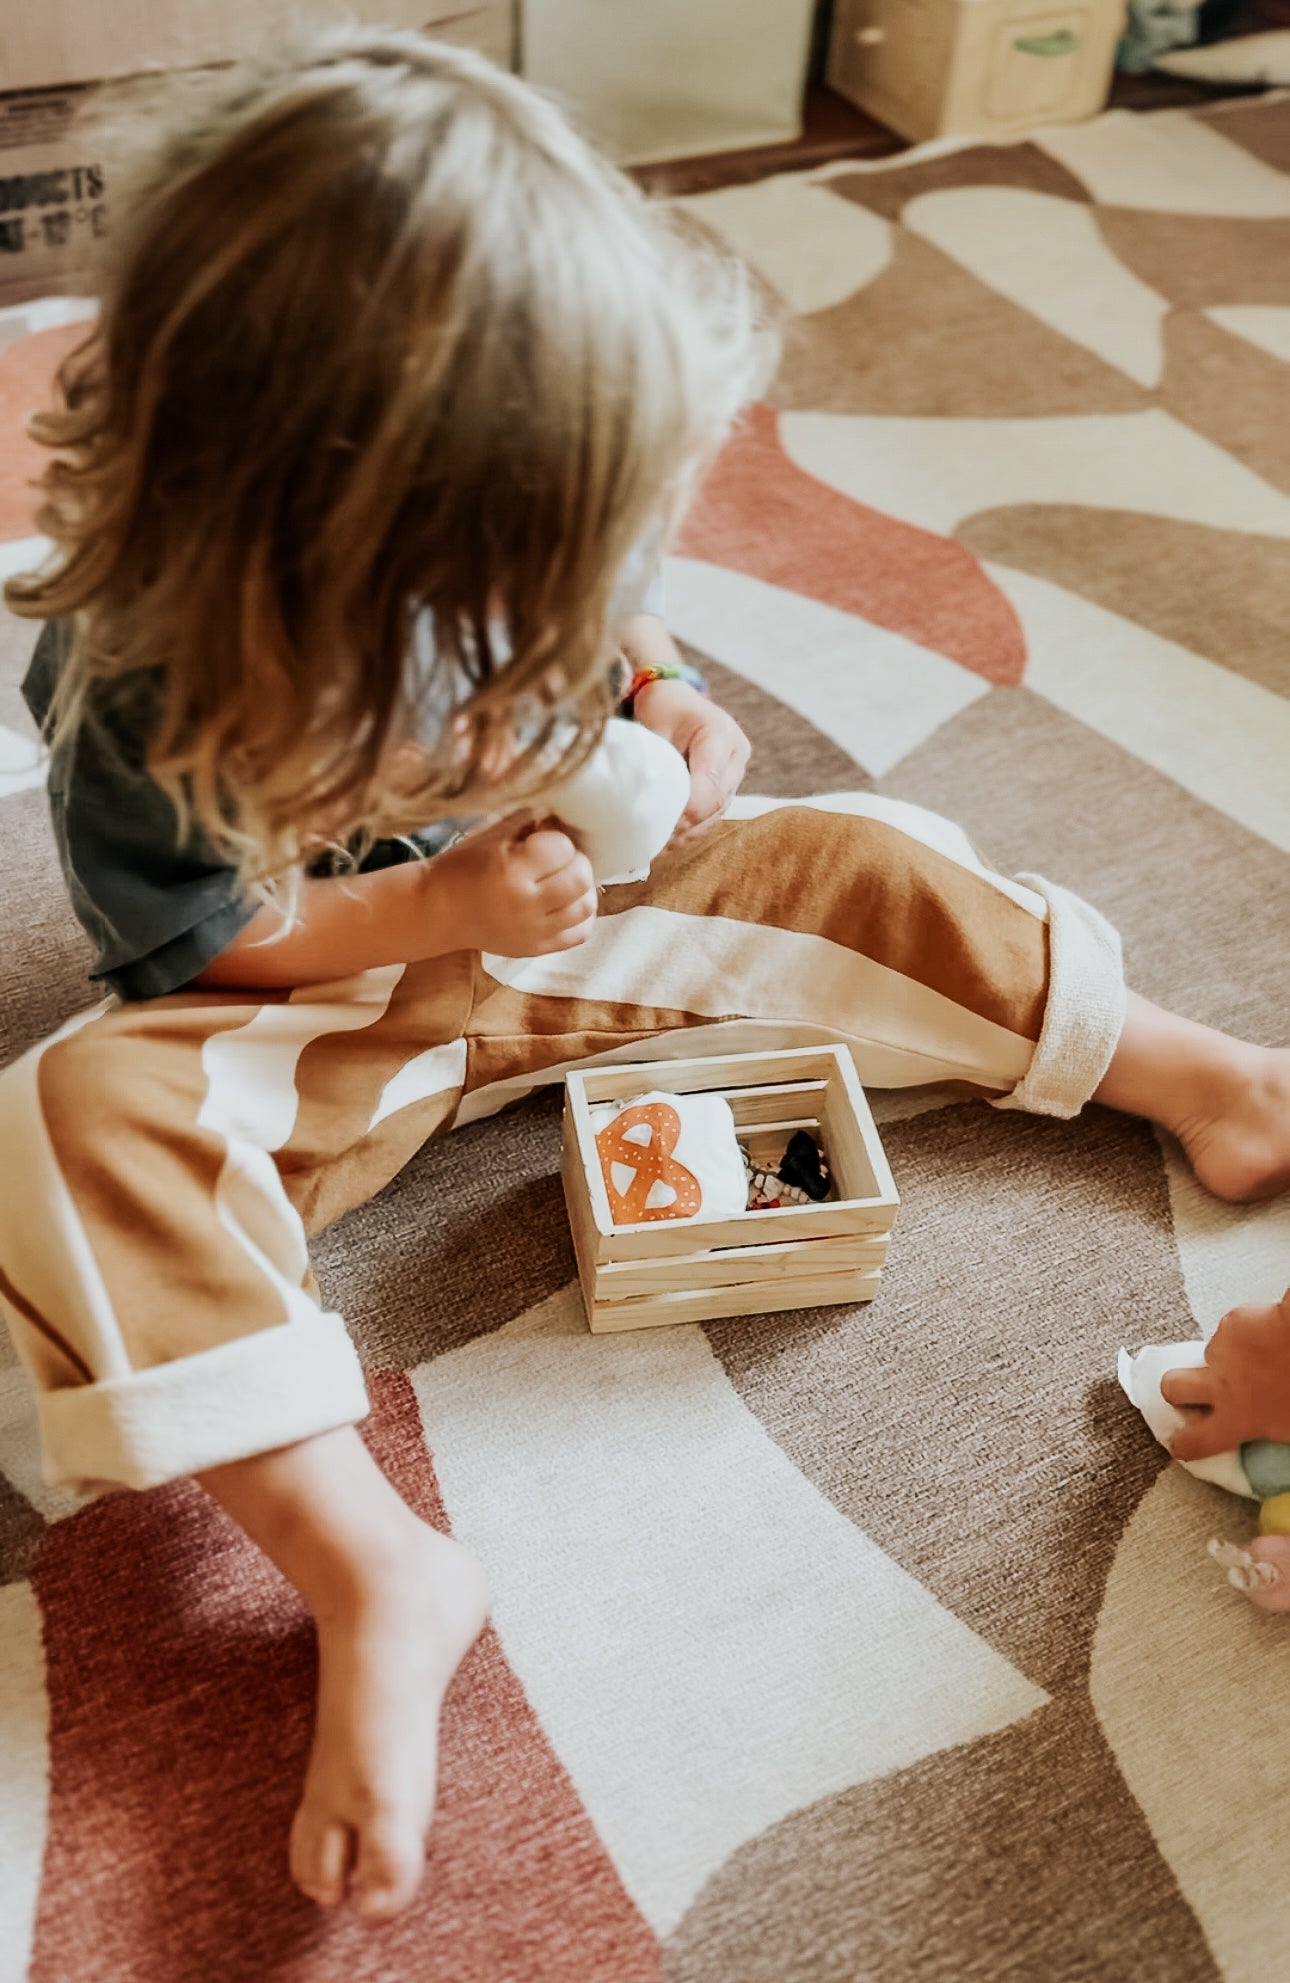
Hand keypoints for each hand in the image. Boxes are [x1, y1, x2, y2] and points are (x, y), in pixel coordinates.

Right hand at [430, 814, 596, 955]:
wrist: (437, 911)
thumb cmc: (462, 868)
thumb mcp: (489, 836)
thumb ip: (526, 822)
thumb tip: (561, 815)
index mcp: (510, 870)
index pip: (562, 848)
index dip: (557, 838)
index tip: (545, 838)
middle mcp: (524, 904)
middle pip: (580, 878)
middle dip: (575, 861)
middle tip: (559, 859)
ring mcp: (532, 931)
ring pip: (586, 907)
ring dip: (582, 888)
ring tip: (565, 880)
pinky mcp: (535, 949)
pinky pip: (579, 934)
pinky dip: (581, 916)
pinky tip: (567, 903)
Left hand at [631, 679, 749, 837]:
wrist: (675, 700)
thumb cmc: (661, 707)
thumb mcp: (654, 725)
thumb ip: (655, 760)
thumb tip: (645, 802)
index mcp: (720, 735)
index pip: (707, 787)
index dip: (682, 812)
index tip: (653, 826)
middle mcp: (736, 755)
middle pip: (714, 805)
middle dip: (682, 828)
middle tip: (650, 843)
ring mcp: (735, 773)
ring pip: (715, 814)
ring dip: (686, 833)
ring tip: (656, 846)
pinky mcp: (728, 786)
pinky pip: (712, 815)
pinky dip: (690, 830)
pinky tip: (668, 840)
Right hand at [1161, 1290, 1289, 1460]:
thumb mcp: (1289, 1429)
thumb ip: (1268, 1433)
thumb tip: (1269, 1435)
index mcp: (1237, 1419)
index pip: (1195, 1441)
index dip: (1183, 1444)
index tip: (1180, 1444)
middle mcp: (1220, 1385)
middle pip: (1171, 1387)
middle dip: (1176, 1389)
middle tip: (1192, 1391)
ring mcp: (1222, 1351)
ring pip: (1210, 1354)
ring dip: (1226, 1358)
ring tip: (1257, 1356)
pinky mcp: (1232, 1324)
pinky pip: (1231, 1329)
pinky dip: (1244, 1333)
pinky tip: (1266, 1336)